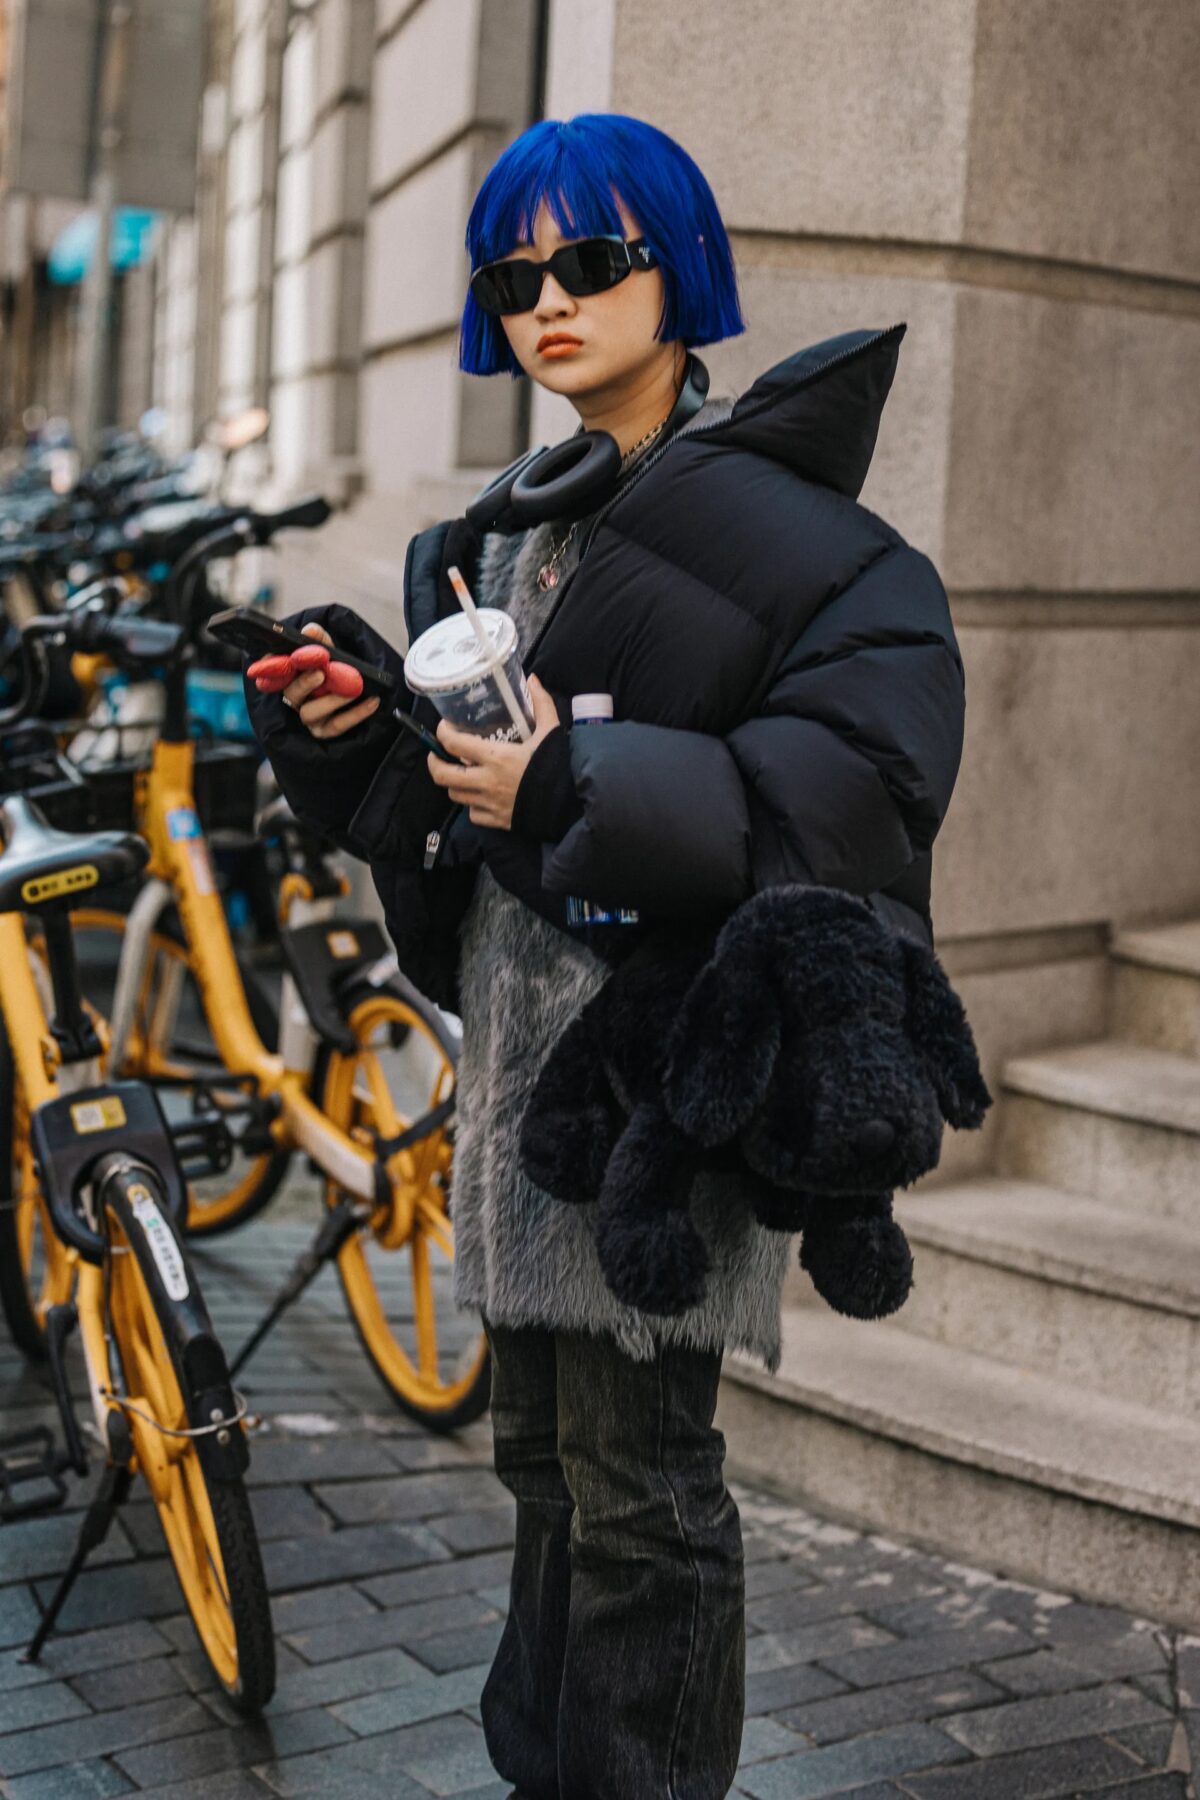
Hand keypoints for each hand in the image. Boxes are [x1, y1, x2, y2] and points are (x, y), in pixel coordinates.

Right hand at [277, 624, 380, 739]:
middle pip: (291, 692)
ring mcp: (307, 717)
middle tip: (320, 673)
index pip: (273, 671)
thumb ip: (320, 640)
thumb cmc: (336, 668)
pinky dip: (356, 713)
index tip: (282, 659)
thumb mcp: (329, 651)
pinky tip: (372, 701)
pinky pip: (337, 725)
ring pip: (311, 712)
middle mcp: (293, 697)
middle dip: (305, 682)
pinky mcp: (324, 731)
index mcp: (289, 675)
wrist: (358, 689)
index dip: (272, 666)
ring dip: (332, 700)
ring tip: (353, 689)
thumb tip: (310, 630)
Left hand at [426, 674, 559, 829]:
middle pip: (443, 775)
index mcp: (496, 756)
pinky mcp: (497, 820)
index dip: (442, 733)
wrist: (571, 804)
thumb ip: (541, 704)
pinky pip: (473, 814)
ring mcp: (490, 803)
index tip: (445, 727)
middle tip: (439, 754)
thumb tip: (533, 680)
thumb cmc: (560, 766)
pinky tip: (480, 796)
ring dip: (454, 783)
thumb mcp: (551, 731)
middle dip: (435, 763)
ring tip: (461, 773)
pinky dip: (472, 805)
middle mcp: (487, 781)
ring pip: (455, 794)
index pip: (453, 743)